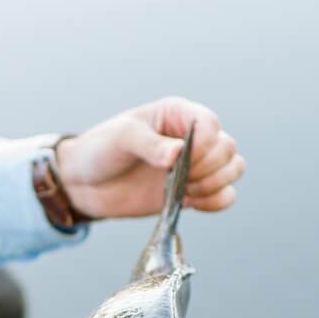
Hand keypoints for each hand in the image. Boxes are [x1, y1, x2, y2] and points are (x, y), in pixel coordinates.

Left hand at [54, 99, 242, 221]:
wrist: (85, 183)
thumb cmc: (100, 150)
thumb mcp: (121, 138)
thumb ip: (149, 144)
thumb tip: (178, 154)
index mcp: (177, 114)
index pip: (211, 123)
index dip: (205, 145)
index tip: (182, 160)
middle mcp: (191, 137)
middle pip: (228, 148)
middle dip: (210, 168)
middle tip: (181, 179)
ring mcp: (194, 165)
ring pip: (233, 169)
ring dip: (216, 184)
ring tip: (186, 191)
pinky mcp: (192, 190)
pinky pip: (225, 195)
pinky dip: (217, 201)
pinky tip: (192, 202)